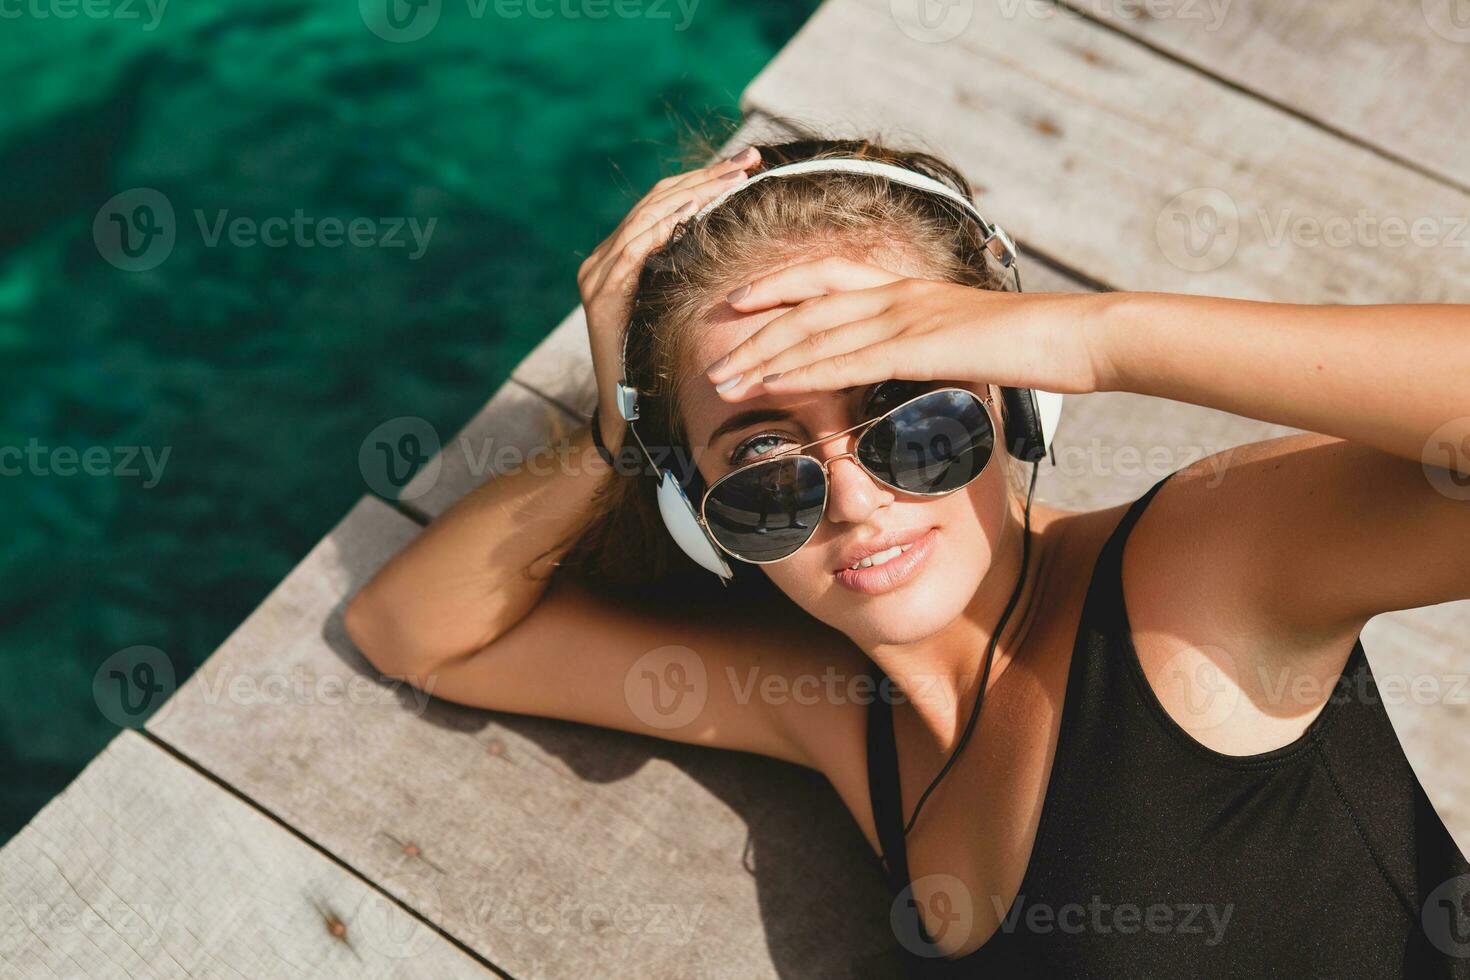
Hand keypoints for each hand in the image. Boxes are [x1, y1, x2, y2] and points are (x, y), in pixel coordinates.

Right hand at [577, 145, 761, 447]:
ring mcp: (596, 276)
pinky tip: (695, 209)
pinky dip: (664, 226)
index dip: (701, 180)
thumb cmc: (660, 368)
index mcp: (617, 260)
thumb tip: (726, 242)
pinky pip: (635, 249)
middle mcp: (601, 261)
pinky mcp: (600, 294)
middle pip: (655, 202)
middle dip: (705, 177)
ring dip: (693, 193)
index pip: (660, 204)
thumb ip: (685, 275)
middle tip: (748, 160)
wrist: (627, 417)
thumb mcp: (674, 311)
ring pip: (647, 218)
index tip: (743, 165)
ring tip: (732, 178)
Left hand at [701, 257, 1107, 400]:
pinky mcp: (917, 346)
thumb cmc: (1034, 346)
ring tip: (722, 380)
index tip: (737, 302)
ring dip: (763, 359)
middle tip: (711, 359)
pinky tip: (771, 384)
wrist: (1077, 336)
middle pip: (805, 308)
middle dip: (753, 335)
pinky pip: (845, 359)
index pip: (825, 278)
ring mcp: (906, 317)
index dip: (776, 287)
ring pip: (815, 333)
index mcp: (908, 289)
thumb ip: (930, 351)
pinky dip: (801, 372)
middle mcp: (897, 295)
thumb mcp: (968, 343)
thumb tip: (910, 369)